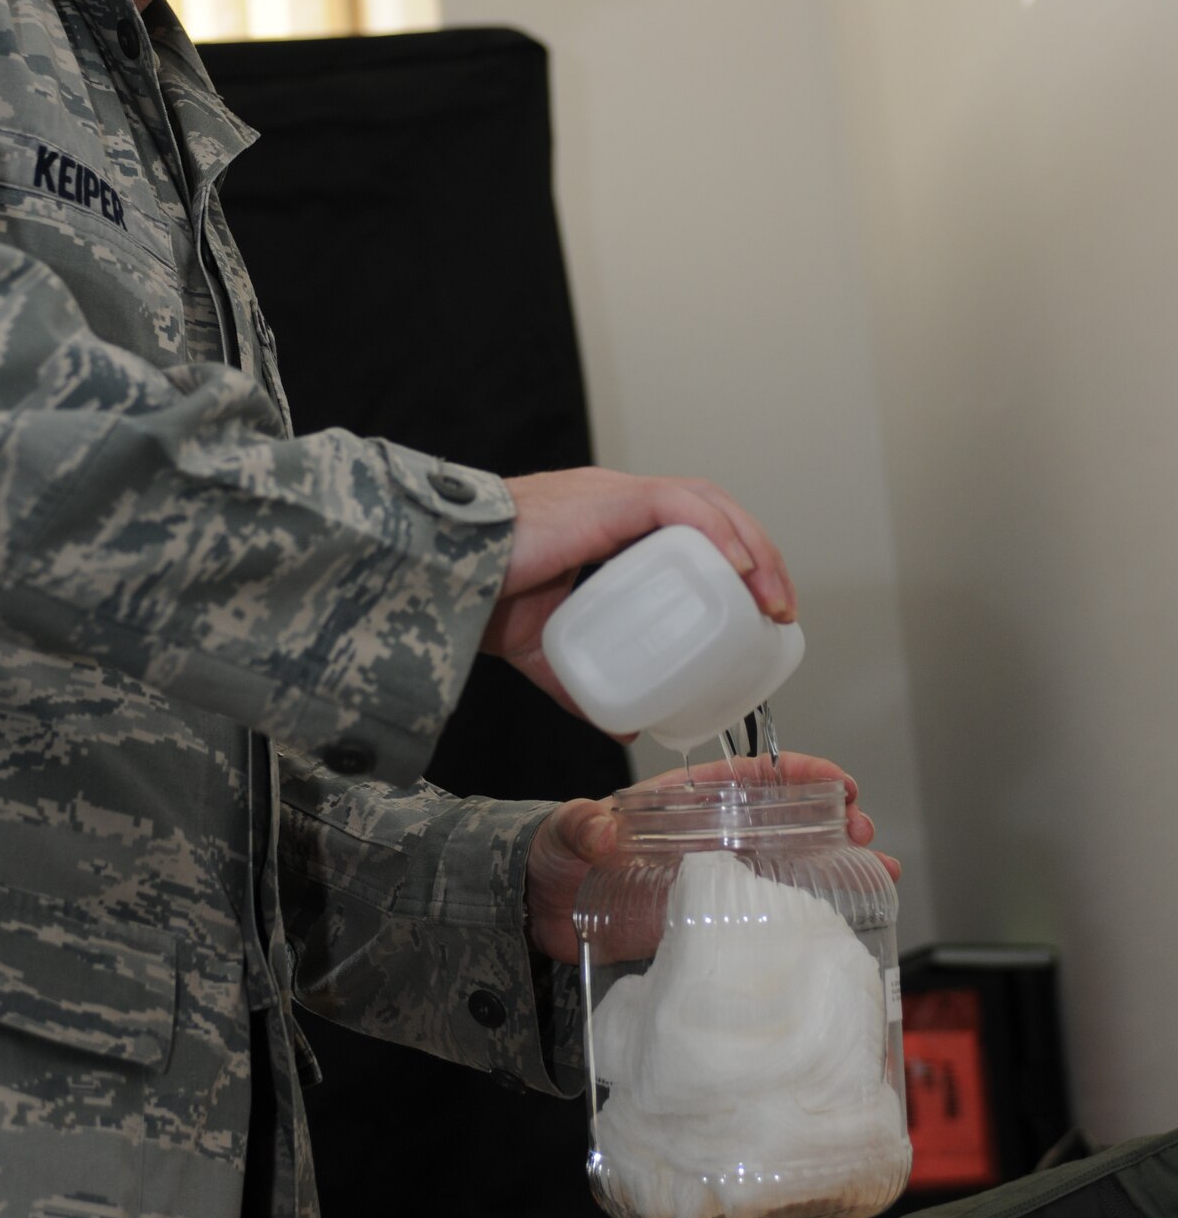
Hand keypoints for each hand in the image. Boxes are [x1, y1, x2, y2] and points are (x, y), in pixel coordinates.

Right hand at [482, 467, 795, 704]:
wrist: (439, 575)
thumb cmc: (480, 598)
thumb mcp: (545, 652)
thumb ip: (583, 684)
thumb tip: (626, 723)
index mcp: (609, 525)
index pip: (694, 526)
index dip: (737, 558)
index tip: (762, 609)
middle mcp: (618, 500)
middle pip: (712, 511)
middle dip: (758, 555)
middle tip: (779, 611)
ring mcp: (613, 494)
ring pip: (706, 502)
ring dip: (750, 546)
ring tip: (770, 598)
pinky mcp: (606, 498)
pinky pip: (678, 505)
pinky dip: (718, 533)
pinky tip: (740, 568)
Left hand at [524, 752, 899, 964]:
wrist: (536, 914)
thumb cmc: (553, 856)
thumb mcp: (564, 831)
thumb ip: (580, 825)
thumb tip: (601, 829)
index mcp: (681, 802)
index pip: (747, 778)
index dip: (795, 774)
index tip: (835, 780)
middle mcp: (706, 837)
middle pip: (782, 818)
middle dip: (830, 817)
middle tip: (862, 828)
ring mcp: (712, 879)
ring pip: (787, 863)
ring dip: (834, 861)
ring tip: (878, 867)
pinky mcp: (708, 921)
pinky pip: (767, 912)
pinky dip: (807, 910)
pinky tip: (843, 915)